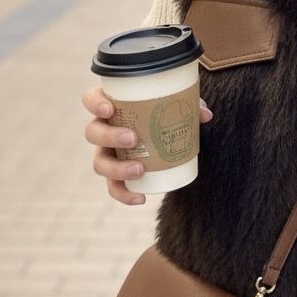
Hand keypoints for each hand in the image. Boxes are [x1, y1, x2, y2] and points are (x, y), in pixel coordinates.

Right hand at [83, 84, 212, 205]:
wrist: (163, 133)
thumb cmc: (163, 111)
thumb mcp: (176, 105)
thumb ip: (190, 104)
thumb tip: (205, 114)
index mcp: (112, 104)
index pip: (91, 99)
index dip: (95, 103)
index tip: (109, 108)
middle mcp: (103, 128)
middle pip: (93, 132)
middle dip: (109, 136)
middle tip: (133, 138)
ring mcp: (107, 152)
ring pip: (98, 163)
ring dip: (117, 168)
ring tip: (139, 170)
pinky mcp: (115, 174)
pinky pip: (113, 187)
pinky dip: (124, 194)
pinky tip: (140, 198)